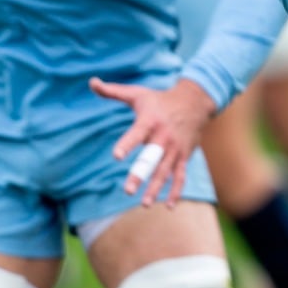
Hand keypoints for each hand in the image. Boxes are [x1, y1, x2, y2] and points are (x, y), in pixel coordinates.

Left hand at [92, 76, 216, 207]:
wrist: (195, 101)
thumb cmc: (160, 99)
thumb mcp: (138, 94)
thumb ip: (113, 92)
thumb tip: (92, 82)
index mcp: (150, 121)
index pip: (136, 134)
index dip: (126, 144)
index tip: (116, 156)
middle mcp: (163, 137)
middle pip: (151, 158)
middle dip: (141, 174)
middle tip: (128, 190)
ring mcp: (175, 148)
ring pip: (165, 171)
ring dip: (155, 188)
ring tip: (144, 204)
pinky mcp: (184, 156)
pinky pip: (180, 176)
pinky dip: (176, 191)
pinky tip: (168, 206)